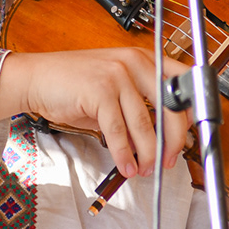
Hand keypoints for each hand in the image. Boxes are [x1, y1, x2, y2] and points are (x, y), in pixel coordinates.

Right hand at [0, 48, 191, 178]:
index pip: (181, 84)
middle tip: (169, 160)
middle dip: (173, 141)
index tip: (190, 137)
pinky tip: (127, 165)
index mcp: (144, 59)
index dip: (190, 113)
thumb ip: (139, 107)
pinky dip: (125, 154)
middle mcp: (134, 63)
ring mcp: (117, 75)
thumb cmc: (74, 84)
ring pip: (145, 124)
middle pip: (170, 107)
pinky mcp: (99, 91)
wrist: (38, 78)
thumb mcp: (114, 89)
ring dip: (148, 153)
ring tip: (145, 169)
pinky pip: (119, 131)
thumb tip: (160, 139)